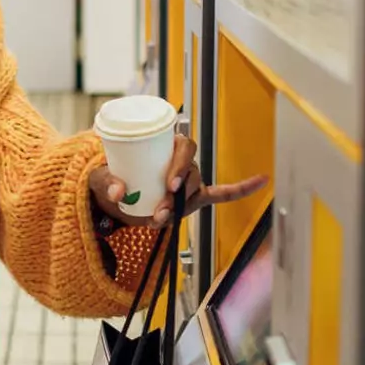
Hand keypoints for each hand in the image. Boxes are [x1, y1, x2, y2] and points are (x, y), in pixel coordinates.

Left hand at [89, 133, 269, 227]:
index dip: (179, 165)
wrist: (117, 196)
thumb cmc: (112, 177)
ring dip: (179, 207)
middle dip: (179, 191)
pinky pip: (222, 193)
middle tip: (161, 207)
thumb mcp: (103, 179)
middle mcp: (183, 160)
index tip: (169, 184)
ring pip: (194, 192)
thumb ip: (106, 183)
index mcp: (166, 144)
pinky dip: (241, 189)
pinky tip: (262, 180)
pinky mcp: (194, 198)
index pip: (183, 147)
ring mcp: (191, 181)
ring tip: (158, 219)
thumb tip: (118, 191)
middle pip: (191, 171)